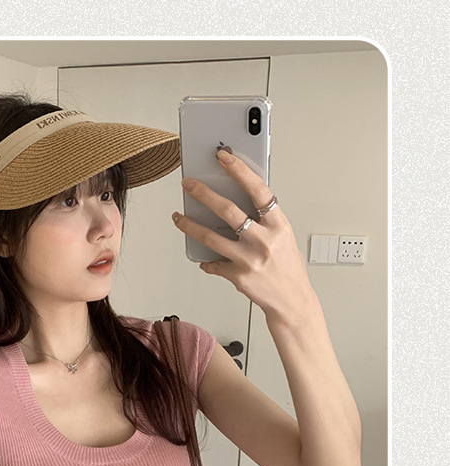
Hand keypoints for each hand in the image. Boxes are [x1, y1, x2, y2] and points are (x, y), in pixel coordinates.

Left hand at [172, 149, 316, 320]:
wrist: (292, 301)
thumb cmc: (287, 267)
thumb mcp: (283, 237)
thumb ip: (264, 220)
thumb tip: (240, 200)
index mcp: (278, 225)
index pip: (257, 190)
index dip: (239, 171)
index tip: (223, 157)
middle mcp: (264, 241)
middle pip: (228, 211)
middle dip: (204, 194)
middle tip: (188, 184)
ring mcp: (249, 260)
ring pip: (211, 237)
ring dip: (190, 225)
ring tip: (178, 217)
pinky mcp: (238, 277)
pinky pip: (214, 264)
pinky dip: (207, 261)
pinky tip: (203, 258)